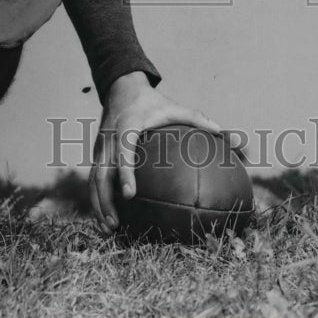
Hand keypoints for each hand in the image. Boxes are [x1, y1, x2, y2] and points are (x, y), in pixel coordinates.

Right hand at [89, 71, 221, 234]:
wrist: (121, 88)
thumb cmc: (152, 102)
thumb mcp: (173, 107)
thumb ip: (197, 118)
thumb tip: (223, 133)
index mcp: (127, 127)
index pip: (123, 152)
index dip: (125, 173)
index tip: (130, 195)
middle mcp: (109, 139)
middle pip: (102, 174)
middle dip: (105, 201)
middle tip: (116, 224)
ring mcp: (100, 147)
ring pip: (94, 180)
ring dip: (99, 205)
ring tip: (110, 229)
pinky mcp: (97, 153)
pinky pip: (95, 179)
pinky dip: (98, 199)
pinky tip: (108, 217)